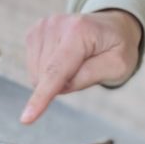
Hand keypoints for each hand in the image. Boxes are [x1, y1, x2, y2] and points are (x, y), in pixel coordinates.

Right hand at [19, 10, 142, 123]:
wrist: (112, 25)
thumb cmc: (117, 46)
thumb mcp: (118, 65)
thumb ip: (90, 76)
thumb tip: (59, 86)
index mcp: (79, 31)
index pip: (56, 71)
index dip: (41, 96)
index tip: (26, 119)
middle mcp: (56, 24)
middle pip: (46, 76)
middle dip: (64, 83)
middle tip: (86, 68)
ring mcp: (43, 26)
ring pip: (37, 74)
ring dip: (55, 78)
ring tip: (77, 61)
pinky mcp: (34, 32)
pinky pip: (33, 67)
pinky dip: (48, 71)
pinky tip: (64, 58)